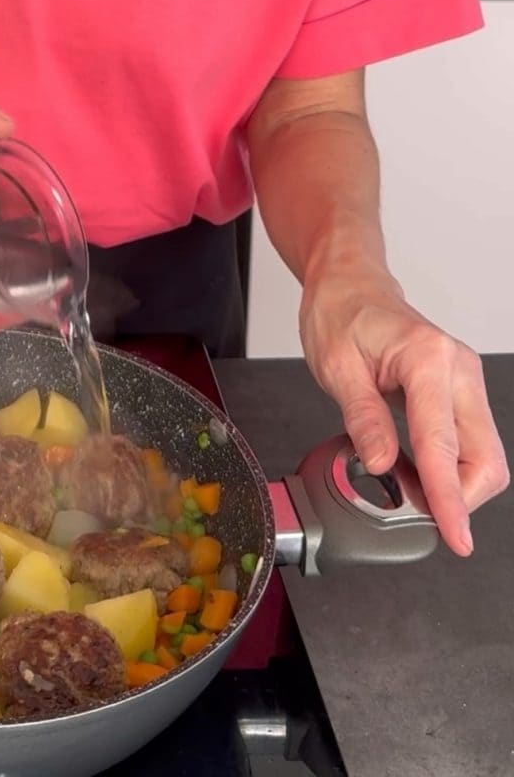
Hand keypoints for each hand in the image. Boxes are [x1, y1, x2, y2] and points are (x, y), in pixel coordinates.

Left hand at [299, 267, 508, 555]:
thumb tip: (380, 465)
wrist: (348, 284)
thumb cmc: (340, 314)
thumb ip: (362, 419)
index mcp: (428, 361)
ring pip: (482, 453)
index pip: (444, 447)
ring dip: (454, 483)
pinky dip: (447, 464)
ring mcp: (464, 379)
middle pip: (484, 458)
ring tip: (407, 488)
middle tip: (414, 511)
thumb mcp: (336, 368)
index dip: (449, 499)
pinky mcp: (458, 388)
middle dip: (459, 497)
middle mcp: (458, 370)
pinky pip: (467, 440)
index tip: (455, 536)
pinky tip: (415, 468)